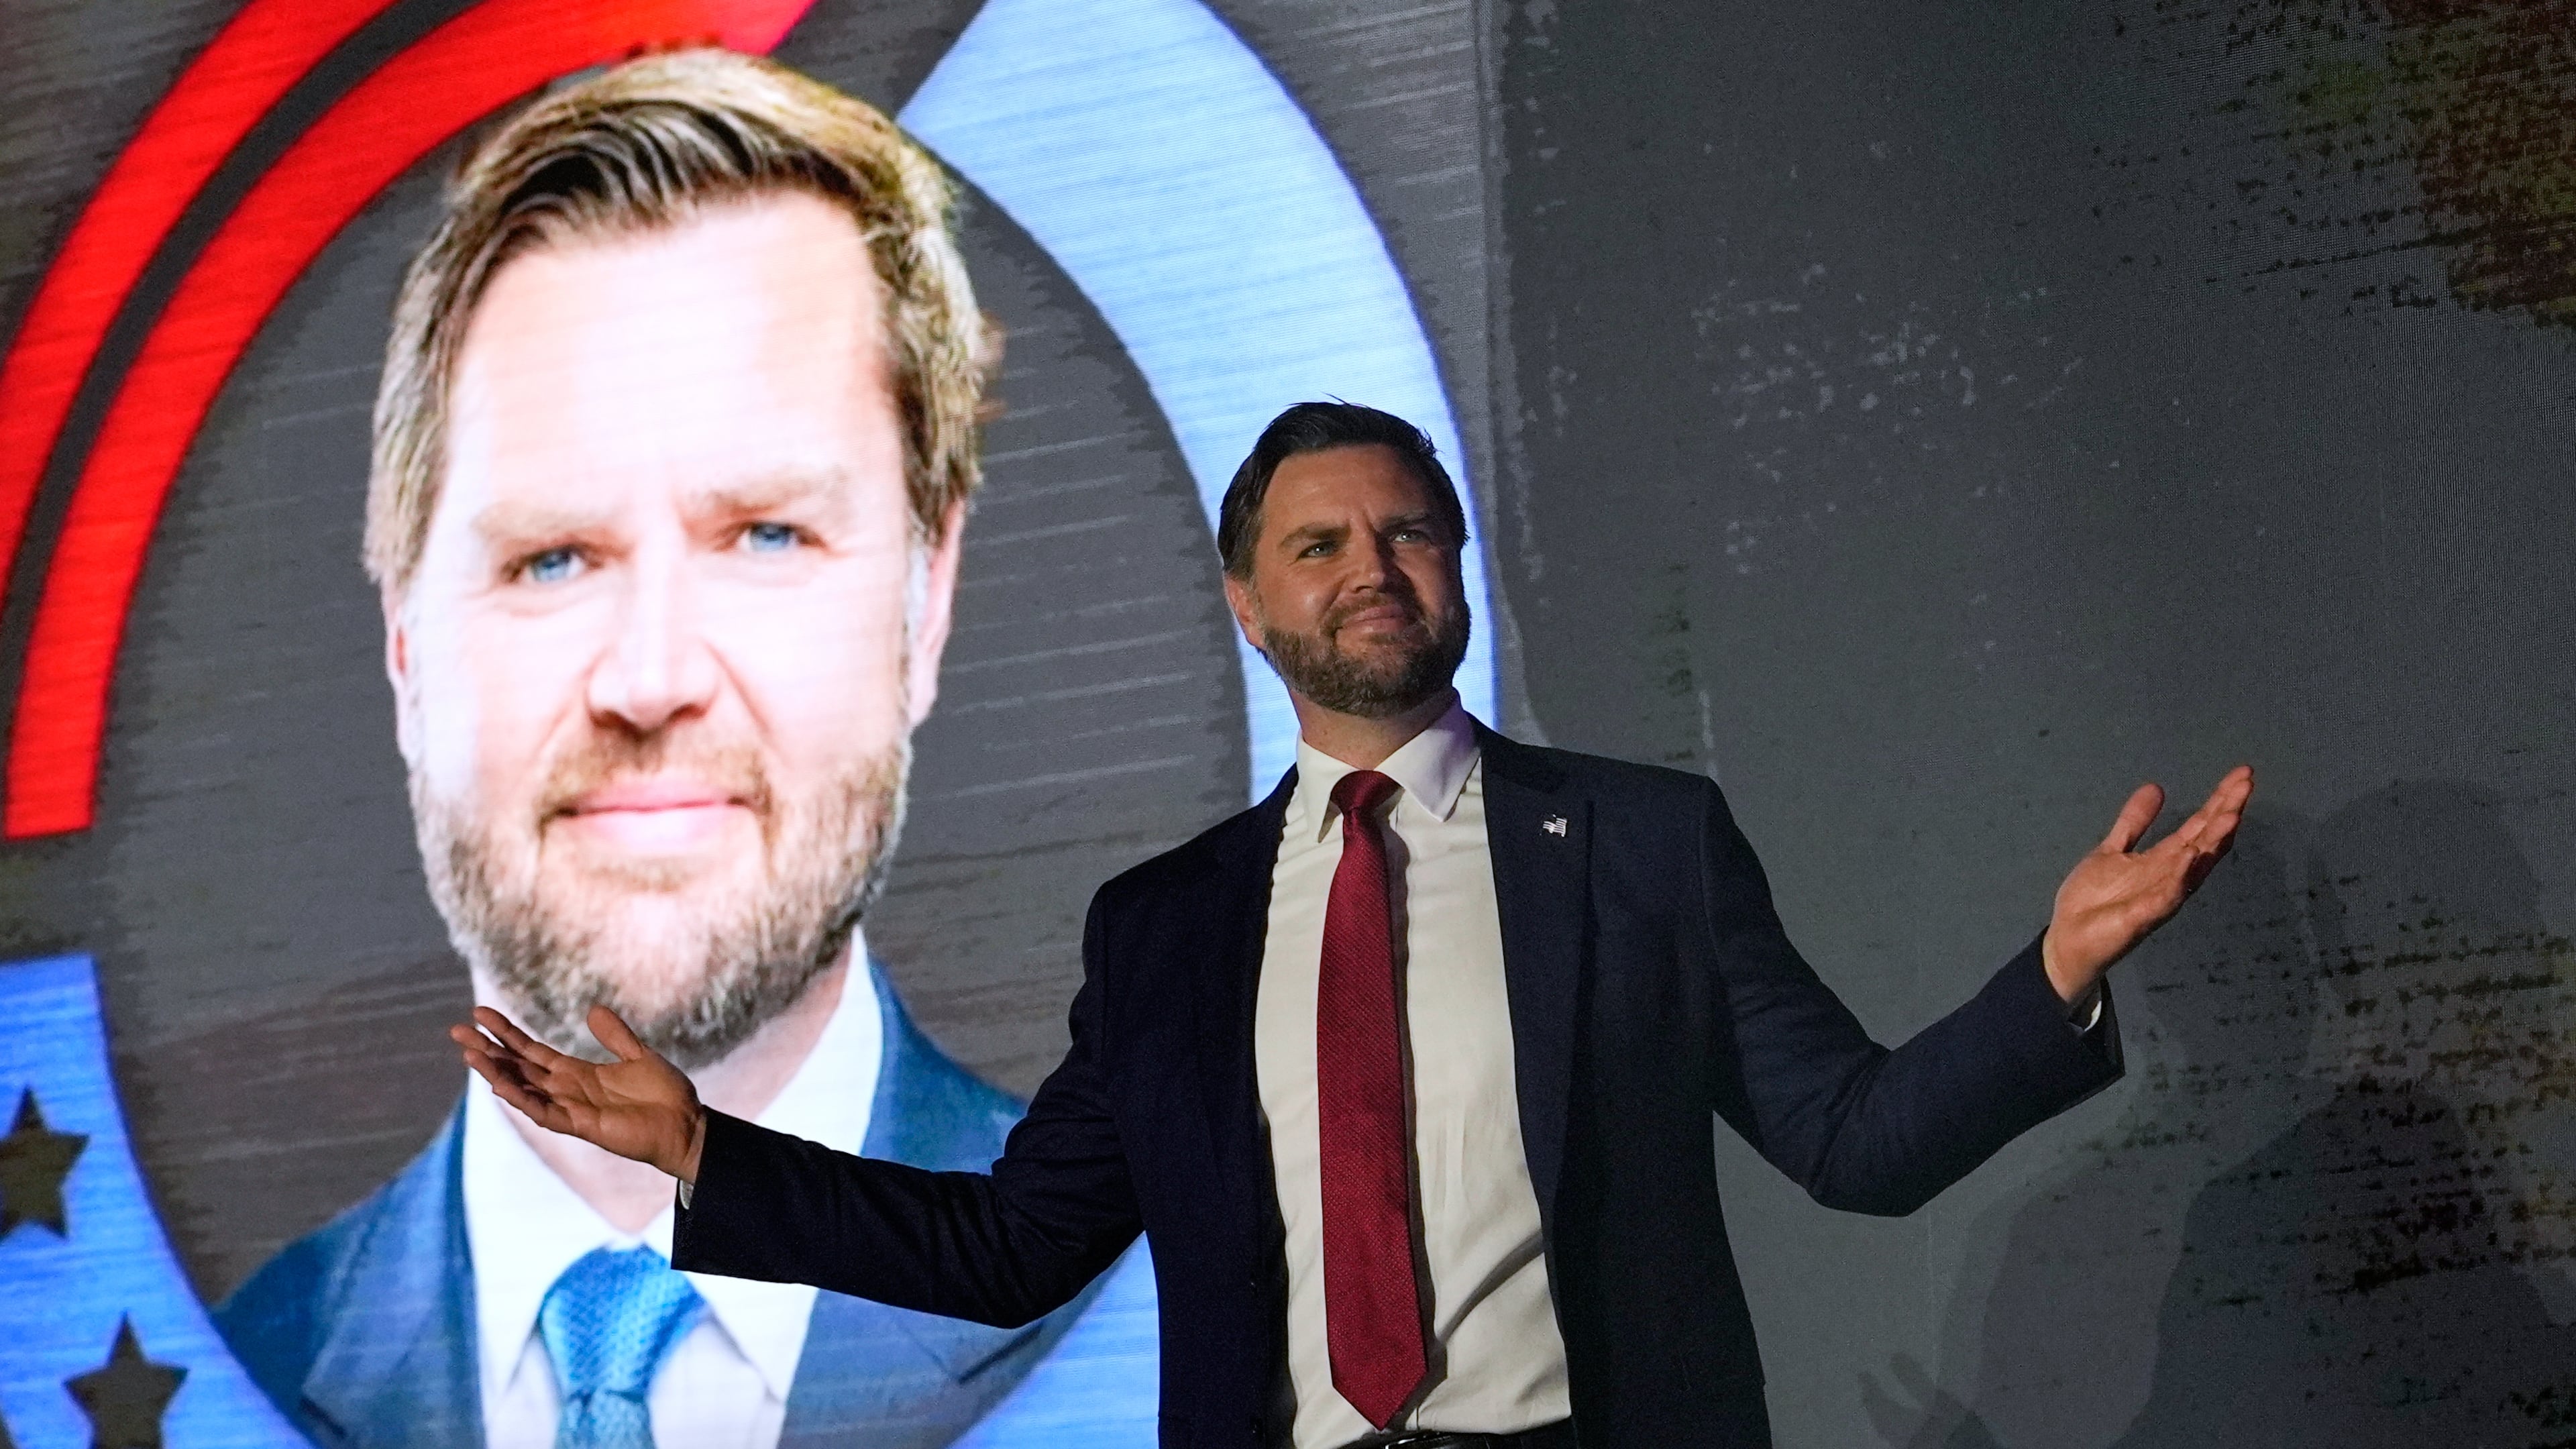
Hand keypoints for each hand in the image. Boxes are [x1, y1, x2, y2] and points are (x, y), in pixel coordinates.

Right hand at [450, 1005, 707, 1182]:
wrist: (686, 1125)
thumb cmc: (665, 1096)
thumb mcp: (638, 1055)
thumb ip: (615, 1035)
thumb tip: (592, 1010)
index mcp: (577, 1073)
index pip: (531, 1051)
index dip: (507, 1034)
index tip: (480, 1015)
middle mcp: (567, 1090)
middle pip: (518, 1068)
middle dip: (488, 1050)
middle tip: (457, 1031)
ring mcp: (571, 1108)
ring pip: (524, 1089)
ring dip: (496, 1073)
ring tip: (469, 1053)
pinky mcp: (582, 1125)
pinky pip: (545, 1112)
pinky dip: (523, 1099)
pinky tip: (501, 1084)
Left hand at [2042, 765, 2253, 1001]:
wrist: (2069, 938)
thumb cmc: (2094, 899)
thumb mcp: (2113, 850)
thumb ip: (2135, 823)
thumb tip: (2156, 788)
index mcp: (2165, 860)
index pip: (2200, 826)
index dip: (2220, 800)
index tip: (2242, 774)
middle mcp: (2172, 876)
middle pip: (2207, 840)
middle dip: (2227, 812)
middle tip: (2248, 783)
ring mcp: (2161, 897)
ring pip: (2196, 867)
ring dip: (2214, 841)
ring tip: (2233, 814)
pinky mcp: (2144, 916)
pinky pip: (2167, 896)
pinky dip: (2179, 877)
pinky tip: (2190, 855)